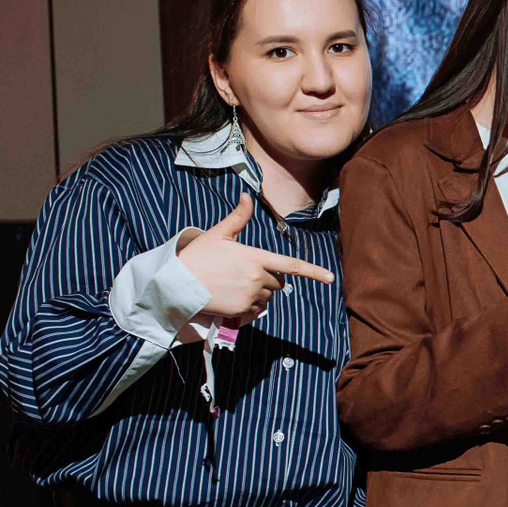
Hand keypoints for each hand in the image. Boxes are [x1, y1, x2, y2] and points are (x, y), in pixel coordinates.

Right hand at [178, 193, 334, 321]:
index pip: (291, 265)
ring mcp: (251, 295)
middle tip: (244, 273)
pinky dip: (251, 306)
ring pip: (269, 297)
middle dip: (268, 278)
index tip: (330, 278)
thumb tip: (247, 195)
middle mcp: (257, 277)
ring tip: (234, 285)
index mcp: (255, 257)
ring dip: (260, 293)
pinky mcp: (243, 310)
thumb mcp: (218, 234)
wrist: (177, 283)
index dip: (313, 272)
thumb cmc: (198, 256)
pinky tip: (233, 297)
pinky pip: (258, 310)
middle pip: (279, 282)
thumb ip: (238, 217)